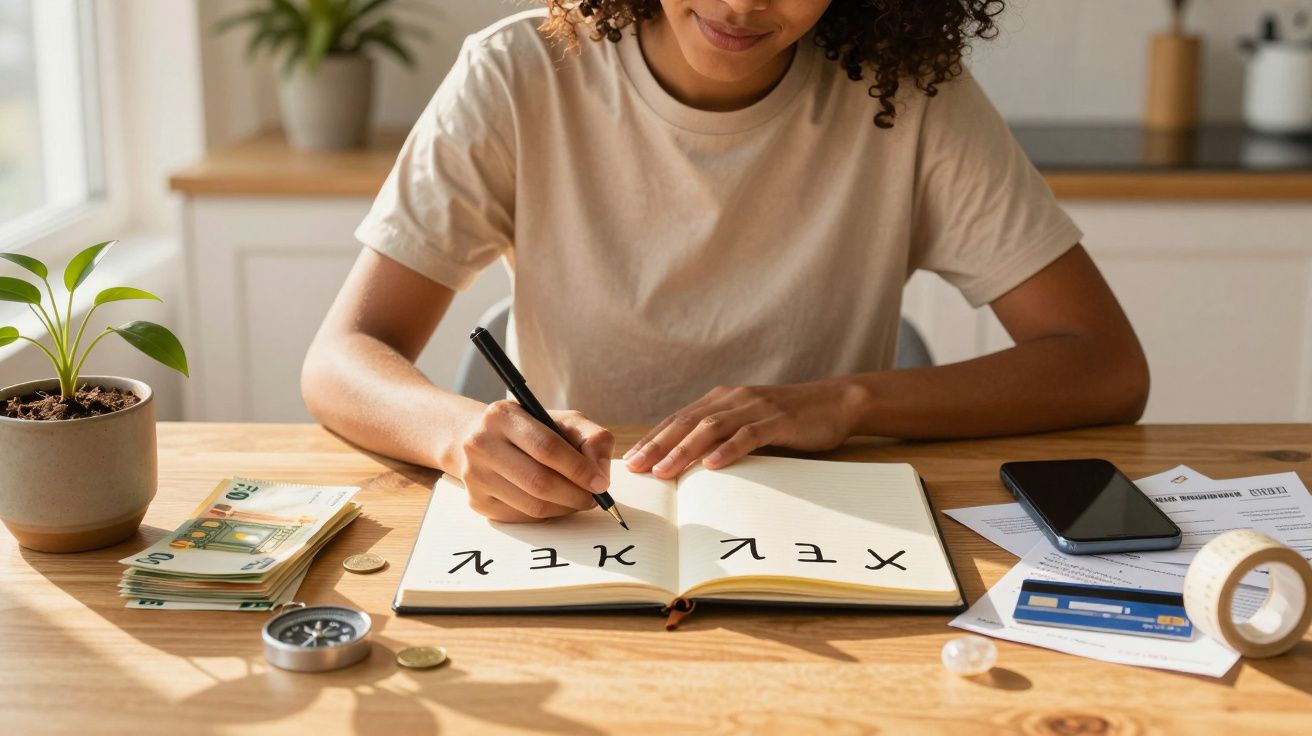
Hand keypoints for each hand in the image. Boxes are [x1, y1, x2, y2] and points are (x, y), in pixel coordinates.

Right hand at [453, 401, 613, 522]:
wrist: (480, 439)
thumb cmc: (530, 429)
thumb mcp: (563, 420)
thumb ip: (592, 438)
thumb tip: (600, 474)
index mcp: (503, 415)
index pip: (547, 448)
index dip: (579, 469)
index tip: (600, 483)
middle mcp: (481, 444)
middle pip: (539, 481)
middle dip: (575, 494)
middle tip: (593, 498)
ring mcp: (475, 475)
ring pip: (532, 505)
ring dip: (564, 508)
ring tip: (577, 500)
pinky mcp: (477, 501)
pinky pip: (521, 518)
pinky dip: (546, 515)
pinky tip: (554, 503)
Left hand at [623, 381, 860, 479]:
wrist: (834, 403)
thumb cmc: (789, 420)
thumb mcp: (748, 424)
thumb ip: (722, 436)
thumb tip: (689, 464)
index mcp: (721, 400)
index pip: (678, 420)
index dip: (653, 439)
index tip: (631, 461)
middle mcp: (733, 399)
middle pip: (687, 422)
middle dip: (658, 446)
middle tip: (636, 467)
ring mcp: (755, 407)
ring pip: (711, 428)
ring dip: (684, 450)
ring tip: (664, 471)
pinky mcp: (778, 419)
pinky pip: (748, 434)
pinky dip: (728, 449)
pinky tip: (712, 465)